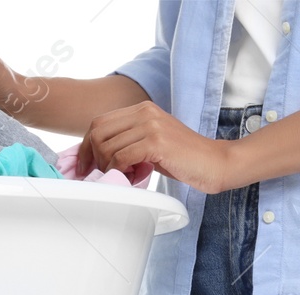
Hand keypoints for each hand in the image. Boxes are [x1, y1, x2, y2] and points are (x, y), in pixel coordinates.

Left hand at [80, 101, 235, 192]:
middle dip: (90, 157)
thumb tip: (99, 157)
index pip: (99, 122)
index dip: (86, 145)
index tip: (84, 165)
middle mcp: (145, 112)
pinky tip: (130, 179)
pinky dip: (119, 172)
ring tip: (122, 178)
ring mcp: (150, 125)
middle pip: (97, 131)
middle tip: (96, 175)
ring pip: (107, 146)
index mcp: (142, 109)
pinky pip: (121, 157)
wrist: (214, 163)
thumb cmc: (184, 159)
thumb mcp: (151, 145)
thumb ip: (128, 143)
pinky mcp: (156, 142)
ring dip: (107, 168)